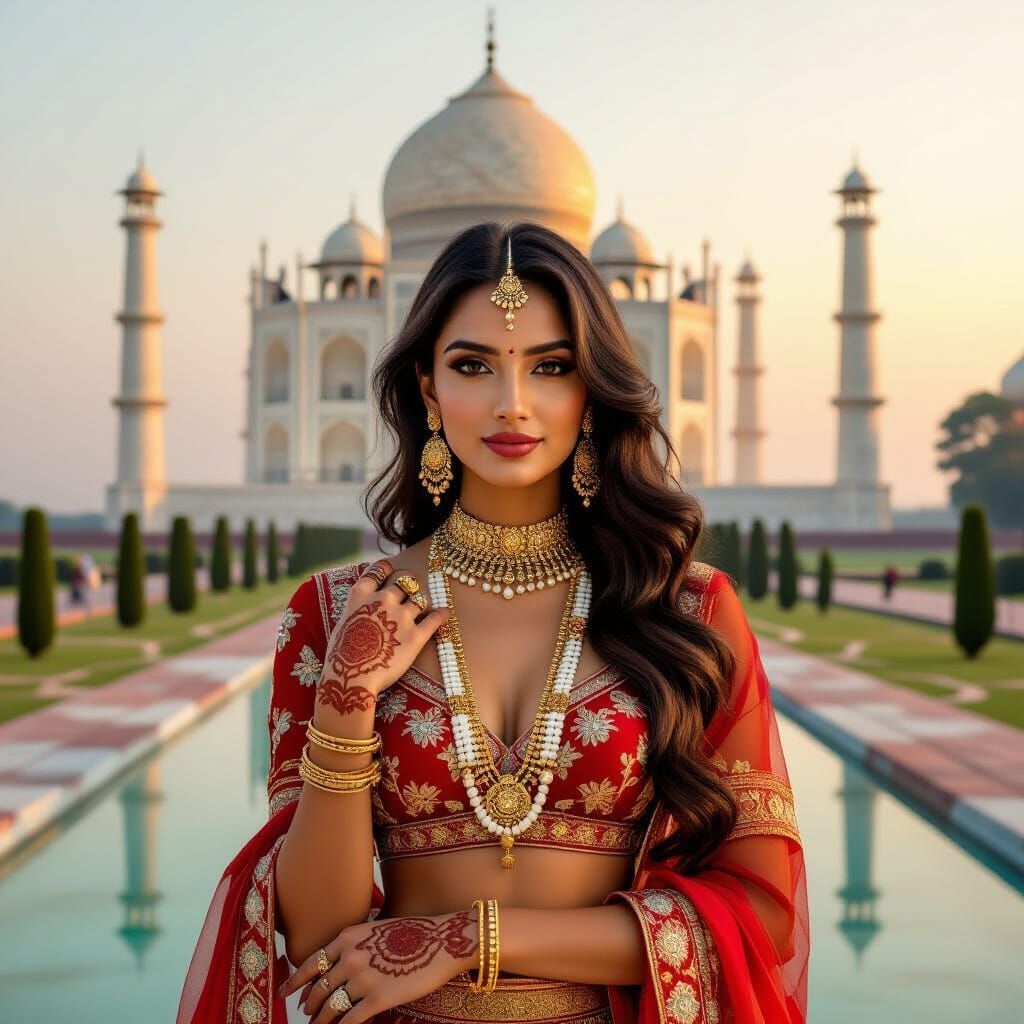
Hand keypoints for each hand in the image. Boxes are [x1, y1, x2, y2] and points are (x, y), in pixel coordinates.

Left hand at [279, 910, 477, 1023]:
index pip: (312, 962)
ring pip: (331, 1007)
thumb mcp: (376, 930)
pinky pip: (350, 1020)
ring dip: (321, 1021)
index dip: (296, 981)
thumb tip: (340, 962)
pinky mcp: (378, 999)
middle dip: (310, 1005)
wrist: (442, 941)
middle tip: (307, 1014)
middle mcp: (350, 957)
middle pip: (319, 988)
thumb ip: (356, 945)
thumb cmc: (414, 933)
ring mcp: (362, 978)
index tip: (286, 993)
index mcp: (347, 937)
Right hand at [315, 559, 449, 716]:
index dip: (385, 568)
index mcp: (362, 595)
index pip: (378, 571)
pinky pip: (435, 618)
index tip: (390, 567)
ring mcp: (402, 616)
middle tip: (410, 593)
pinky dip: (441, 615)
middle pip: (403, 584)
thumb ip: (359, 610)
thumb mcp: (343, 623)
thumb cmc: (341, 657)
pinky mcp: (417, 635)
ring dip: (421, 604)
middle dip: (407, 588)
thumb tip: (367, 610)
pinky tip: (444, 613)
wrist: (351, 677)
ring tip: (422, 609)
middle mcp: (384, 600)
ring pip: (420, 600)